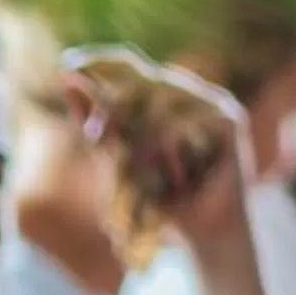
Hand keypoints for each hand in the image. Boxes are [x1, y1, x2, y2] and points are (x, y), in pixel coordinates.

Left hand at [66, 56, 249, 252]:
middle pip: (143, 80)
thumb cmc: (160, 196)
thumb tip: (66, 78)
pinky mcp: (230, 119)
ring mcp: (212, 102)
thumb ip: (94, 120)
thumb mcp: (116, 156)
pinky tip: (164, 167)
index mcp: (160, 96)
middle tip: (95, 137)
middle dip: (114, 107)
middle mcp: (187, 93)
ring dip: (141, 132)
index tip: (69, 63)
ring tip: (135, 165)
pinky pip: (190, 117)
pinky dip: (170, 143)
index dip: (101, 62)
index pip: (130, 68)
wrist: (202, 232)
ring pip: (163, 97)